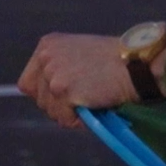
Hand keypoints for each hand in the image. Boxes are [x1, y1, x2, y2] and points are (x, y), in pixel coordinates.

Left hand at [16, 33, 142, 128]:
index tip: (62, 98)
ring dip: (70, 113)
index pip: (28, 82)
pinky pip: (65, 119)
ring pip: (51, 111)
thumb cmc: (115, 61)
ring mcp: (52, 74)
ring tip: (92, 100)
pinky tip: (94, 107)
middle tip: (84, 99)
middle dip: (59, 106)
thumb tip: (49, 95)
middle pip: (38, 99)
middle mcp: (45, 57)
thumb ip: (59, 67)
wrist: (136, 64)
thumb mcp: (78, 53)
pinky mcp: (63, 91)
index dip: (45, 95)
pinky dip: (79, 120)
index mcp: (46, 45)